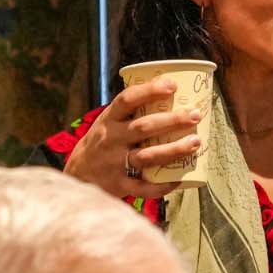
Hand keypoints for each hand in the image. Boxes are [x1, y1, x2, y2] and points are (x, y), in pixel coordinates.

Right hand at [61, 80, 203, 198]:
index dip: (149, 91)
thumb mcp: (108, 122)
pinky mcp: (119, 184)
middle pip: (143, 128)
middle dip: (172, 121)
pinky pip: (143, 186)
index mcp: (109, 120)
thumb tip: (173, 93)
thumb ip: (132, 112)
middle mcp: (111, 139)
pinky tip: (178, 179)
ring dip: (173, 150)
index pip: (127, 100)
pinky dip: (162, 185)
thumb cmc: (102, 143)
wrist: (77, 175)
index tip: (172, 85)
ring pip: (147, 156)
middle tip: (195, 115)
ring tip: (195, 142)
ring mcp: (114, 163)